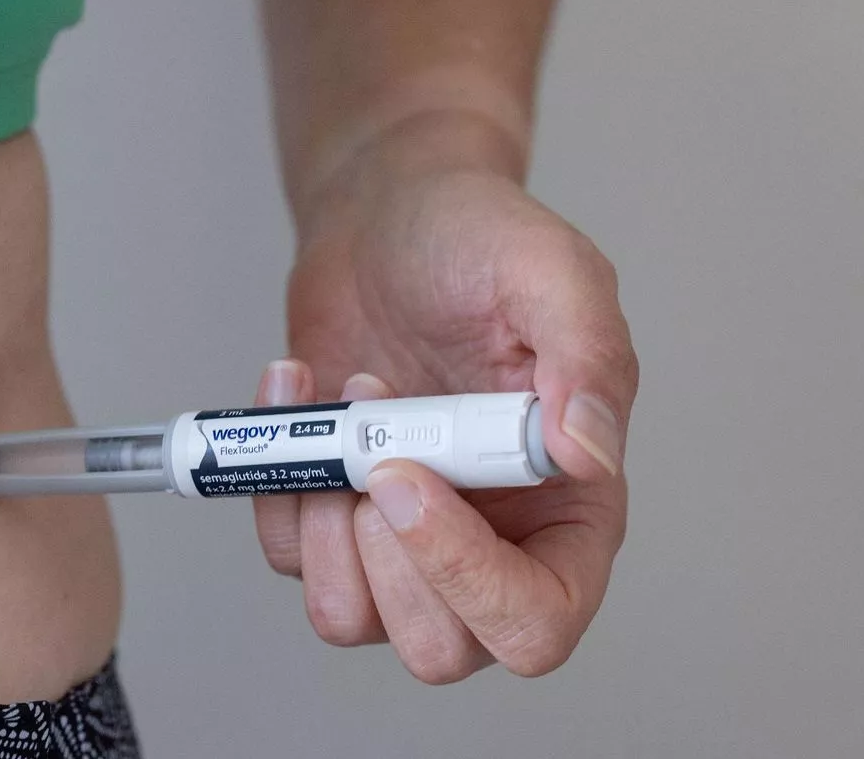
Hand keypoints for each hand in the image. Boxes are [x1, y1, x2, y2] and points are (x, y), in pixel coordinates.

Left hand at [252, 128, 637, 683]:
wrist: (389, 214)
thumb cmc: (478, 239)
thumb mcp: (550, 271)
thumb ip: (587, 359)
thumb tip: (588, 454)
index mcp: (567, 506)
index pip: (537, 620)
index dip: (471, 582)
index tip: (407, 480)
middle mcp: (491, 538)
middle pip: (439, 648)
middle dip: (385, 558)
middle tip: (374, 447)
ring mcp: (404, 534)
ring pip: (351, 618)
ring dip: (323, 525)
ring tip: (344, 408)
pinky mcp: (333, 511)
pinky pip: (286, 550)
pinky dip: (275, 476)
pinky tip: (300, 387)